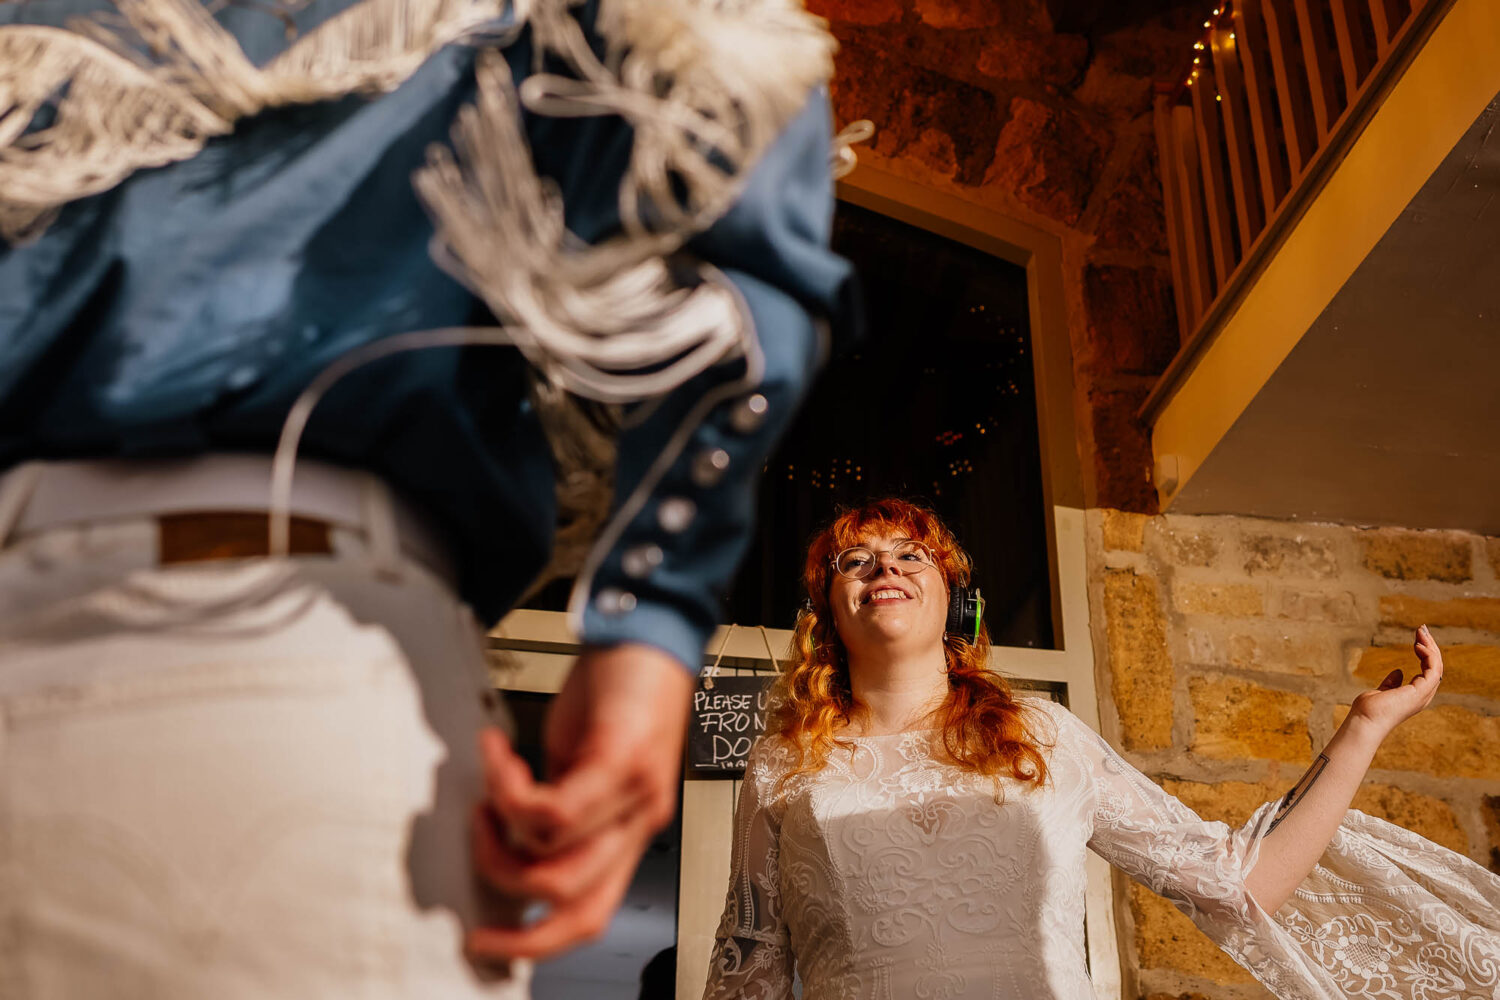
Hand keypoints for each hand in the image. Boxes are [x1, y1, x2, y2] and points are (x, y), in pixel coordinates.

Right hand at [468, 643, 693, 959]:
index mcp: (628, 831)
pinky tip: (498, 756)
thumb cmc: (619, 694)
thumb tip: (505, 838)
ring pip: (553, 858)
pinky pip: (553, 808)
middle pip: (571, 902)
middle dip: (503, 884)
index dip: (534, 943)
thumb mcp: (580, 765)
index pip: (589, 916)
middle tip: (476, 841)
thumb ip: (554, 808)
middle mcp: (640, 822)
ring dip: (500, 828)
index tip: (487, 942)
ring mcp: (637, 796)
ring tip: (489, 787)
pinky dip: (508, 788)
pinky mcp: (623, 762)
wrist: (649, 635)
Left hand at [1346, 625, 1443, 736]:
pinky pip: (1433, 669)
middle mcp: (1423, 695)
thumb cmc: (1369, 711)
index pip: (1428, 671)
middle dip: (1430, 646)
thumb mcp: (1381, 692)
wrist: (1364, 722)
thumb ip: (1391, 683)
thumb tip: (1398, 672)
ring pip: (1436, 666)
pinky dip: (1429, 655)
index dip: (1425, 653)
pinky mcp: (1421, 691)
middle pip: (1435, 666)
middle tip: (1422, 629)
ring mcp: (1423, 694)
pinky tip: (1418, 645)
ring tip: (1421, 632)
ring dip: (1430, 647)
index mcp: (1415, 695)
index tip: (1417, 639)